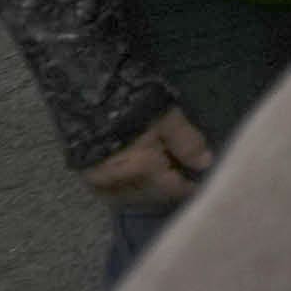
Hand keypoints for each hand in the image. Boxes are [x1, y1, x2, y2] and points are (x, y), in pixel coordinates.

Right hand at [79, 108, 210, 211]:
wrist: (87, 93)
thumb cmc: (133, 102)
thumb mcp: (168, 117)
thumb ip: (187, 143)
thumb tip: (206, 164)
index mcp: (141, 169)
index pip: (171, 189)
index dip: (188, 187)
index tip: (202, 183)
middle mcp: (118, 182)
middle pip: (149, 196)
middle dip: (167, 191)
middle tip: (183, 180)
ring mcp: (97, 182)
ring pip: (128, 197)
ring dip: (146, 191)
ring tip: (161, 179)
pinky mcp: (85, 174)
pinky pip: (108, 192)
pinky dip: (125, 189)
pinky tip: (135, 178)